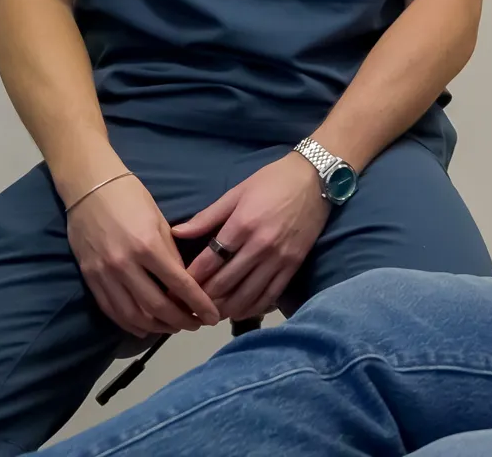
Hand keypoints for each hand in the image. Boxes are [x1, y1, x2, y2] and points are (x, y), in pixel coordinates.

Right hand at [65, 173, 220, 337]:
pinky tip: (146, 327)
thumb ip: (171, 253)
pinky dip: (130, 324)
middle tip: (197, 324)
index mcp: (148, 246)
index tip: (213, 316)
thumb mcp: (159, 220)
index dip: (199, 304)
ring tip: (175, 327)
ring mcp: (104, 274)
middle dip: (181, 321)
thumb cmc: (130, 197)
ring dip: (158, 327)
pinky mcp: (90, 278)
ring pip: (133, 315)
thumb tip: (184, 283)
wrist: (88, 187)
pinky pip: (112, 310)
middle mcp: (125, 265)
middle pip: (157, 307)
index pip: (180, 285)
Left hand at [174, 154, 330, 321]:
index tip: (176, 288)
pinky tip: (238, 312)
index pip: (209, 262)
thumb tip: (176, 233)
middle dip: (203, 298)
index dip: (189, 279)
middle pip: (225, 283)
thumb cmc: (272, 181)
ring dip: (225, 308)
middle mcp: (260, 246)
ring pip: (246, 295)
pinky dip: (252, 308)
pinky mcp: (294, 266)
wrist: (315, 179)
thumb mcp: (236, 192)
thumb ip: (207, 217)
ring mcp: (279, 258)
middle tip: (188, 305)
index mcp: (242, 225)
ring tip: (210, 313)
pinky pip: (270, 295)